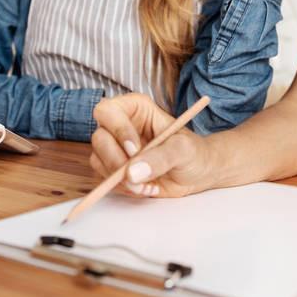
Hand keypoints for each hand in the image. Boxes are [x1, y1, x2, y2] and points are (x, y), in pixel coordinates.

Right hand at [90, 93, 214, 197]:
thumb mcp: (183, 149)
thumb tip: (132, 172)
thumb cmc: (193, 152)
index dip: (118, 129)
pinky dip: (124, 188)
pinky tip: (146, 187)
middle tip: (138, 175)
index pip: (108, 110)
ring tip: (149, 184)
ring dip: (122, 179)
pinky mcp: (115, 169)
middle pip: (99, 137)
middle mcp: (121, 126)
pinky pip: (105, 179)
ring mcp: (116, 148)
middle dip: (117, 161)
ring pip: (98, 160)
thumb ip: (160, 157)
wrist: (199, 173)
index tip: (134, 150)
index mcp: (136, 109)